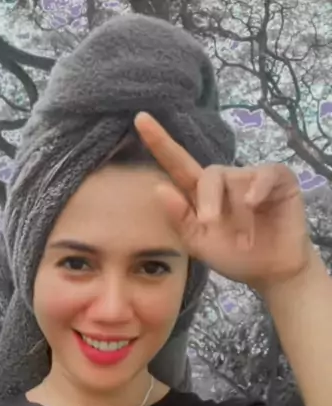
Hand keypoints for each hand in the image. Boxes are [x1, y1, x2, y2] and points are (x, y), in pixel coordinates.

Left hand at [134, 112, 315, 293]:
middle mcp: (224, 182)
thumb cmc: (234, 256)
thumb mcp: (200, 244)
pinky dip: (258, 187)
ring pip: (234, 178)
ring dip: (234, 208)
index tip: (140, 119)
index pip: (177, 164)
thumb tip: (158, 188)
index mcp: (200, 195)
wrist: (271, 273)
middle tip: (209, 224)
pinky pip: (265, 174)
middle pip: (208, 175)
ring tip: (243, 238)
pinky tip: (253, 204)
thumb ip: (180, 220)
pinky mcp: (278, 180)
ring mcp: (251, 178)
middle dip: (207, 200)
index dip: (160, 142)